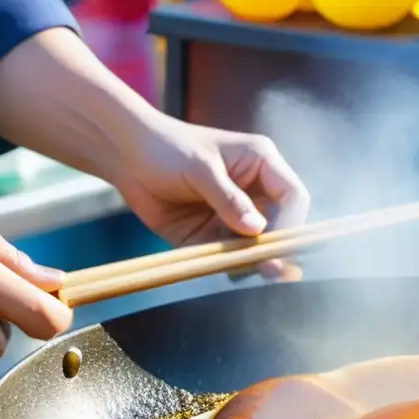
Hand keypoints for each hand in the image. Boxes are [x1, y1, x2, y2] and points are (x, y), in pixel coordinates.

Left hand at [110, 113, 310, 279]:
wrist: (125, 156)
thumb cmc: (166, 147)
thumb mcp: (200, 168)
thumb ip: (228, 198)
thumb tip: (257, 229)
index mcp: (262, 164)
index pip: (293, 197)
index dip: (292, 222)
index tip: (276, 243)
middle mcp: (254, 192)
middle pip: (281, 227)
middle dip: (277, 249)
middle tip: (272, 270)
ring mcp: (234, 216)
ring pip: (256, 247)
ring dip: (253, 261)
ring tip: (244, 271)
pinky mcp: (213, 236)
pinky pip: (229, 257)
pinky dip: (229, 266)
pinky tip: (226, 270)